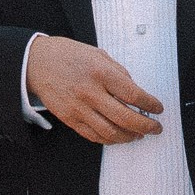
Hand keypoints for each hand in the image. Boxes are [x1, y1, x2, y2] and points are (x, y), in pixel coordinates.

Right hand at [26, 35, 162, 142]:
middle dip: (146, 125)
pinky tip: (119, 136)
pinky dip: (110, 139)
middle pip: (124, 117)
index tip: (158, 108)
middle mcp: (90, 92)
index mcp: (100, 72)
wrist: (36, 63)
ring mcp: (79, 108)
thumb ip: (118, 72)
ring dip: (129, 136)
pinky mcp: (70, 119)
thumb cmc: (67, 56)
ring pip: (110, 132)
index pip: (133, 94)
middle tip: (155, 127)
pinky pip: (93, 135)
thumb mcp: (97, 54)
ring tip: (139, 134)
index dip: (150, 104)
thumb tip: (135, 90)